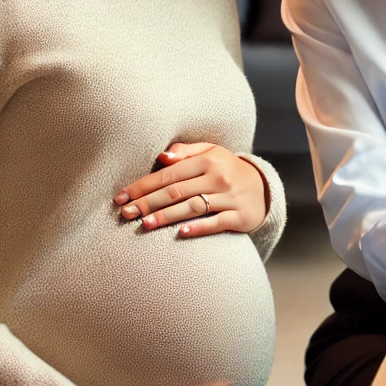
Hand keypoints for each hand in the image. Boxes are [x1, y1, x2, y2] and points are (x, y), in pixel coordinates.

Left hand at [115, 142, 267, 237]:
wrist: (263, 189)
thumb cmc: (227, 170)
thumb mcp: (211, 153)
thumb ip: (186, 152)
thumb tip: (162, 157)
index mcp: (208, 160)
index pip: (169, 174)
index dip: (143, 185)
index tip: (121, 196)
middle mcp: (219, 178)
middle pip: (176, 191)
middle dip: (148, 203)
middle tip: (125, 213)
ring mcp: (230, 198)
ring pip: (192, 207)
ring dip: (166, 216)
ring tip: (145, 224)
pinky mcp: (239, 217)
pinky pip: (216, 223)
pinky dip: (198, 228)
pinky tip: (180, 233)